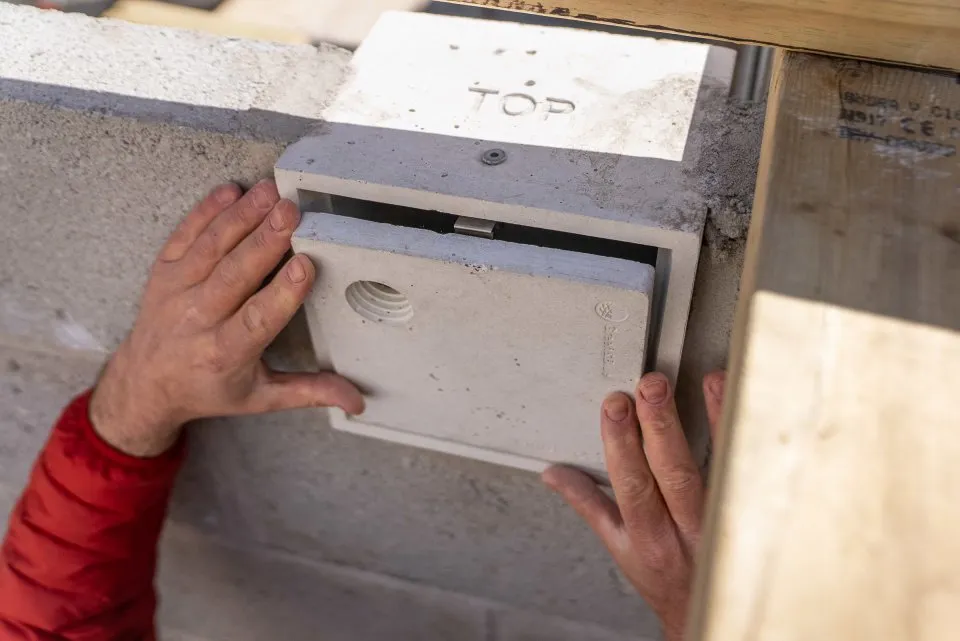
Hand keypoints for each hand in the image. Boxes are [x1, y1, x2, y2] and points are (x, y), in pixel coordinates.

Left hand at [89, 181, 363, 456]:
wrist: (144, 384)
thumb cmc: (209, 388)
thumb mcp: (259, 397)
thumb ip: (309, 392)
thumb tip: (356, 401)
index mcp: (224, 353)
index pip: (256, 320)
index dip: (281, 293)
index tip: (305, 266)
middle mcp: (196, 320)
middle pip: (233, 275)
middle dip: (264, 241)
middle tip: (291, 212)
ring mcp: (175, 291)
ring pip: (211, 248)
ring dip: (241, 217)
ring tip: (270, 192)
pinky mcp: (163, 271)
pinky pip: (185, 235)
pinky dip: (206, 210)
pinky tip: (232, 190)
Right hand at [543, 371, 724, 640]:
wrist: (708, 608)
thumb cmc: (663, 576)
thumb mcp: (618, 545)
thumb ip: (588, 504)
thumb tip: (554, 474)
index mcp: (648, 536)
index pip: (632, 485)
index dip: (621, 445)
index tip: (614, 407)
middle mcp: (686, 529)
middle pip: (673, 473)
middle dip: (658, 426)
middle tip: (649, 386)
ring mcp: (722, 519)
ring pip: (714, 469)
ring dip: (705, 422)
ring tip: (699, 385)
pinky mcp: (750, 509)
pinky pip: (748, 469)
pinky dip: (739, 432)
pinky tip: (729, 400)